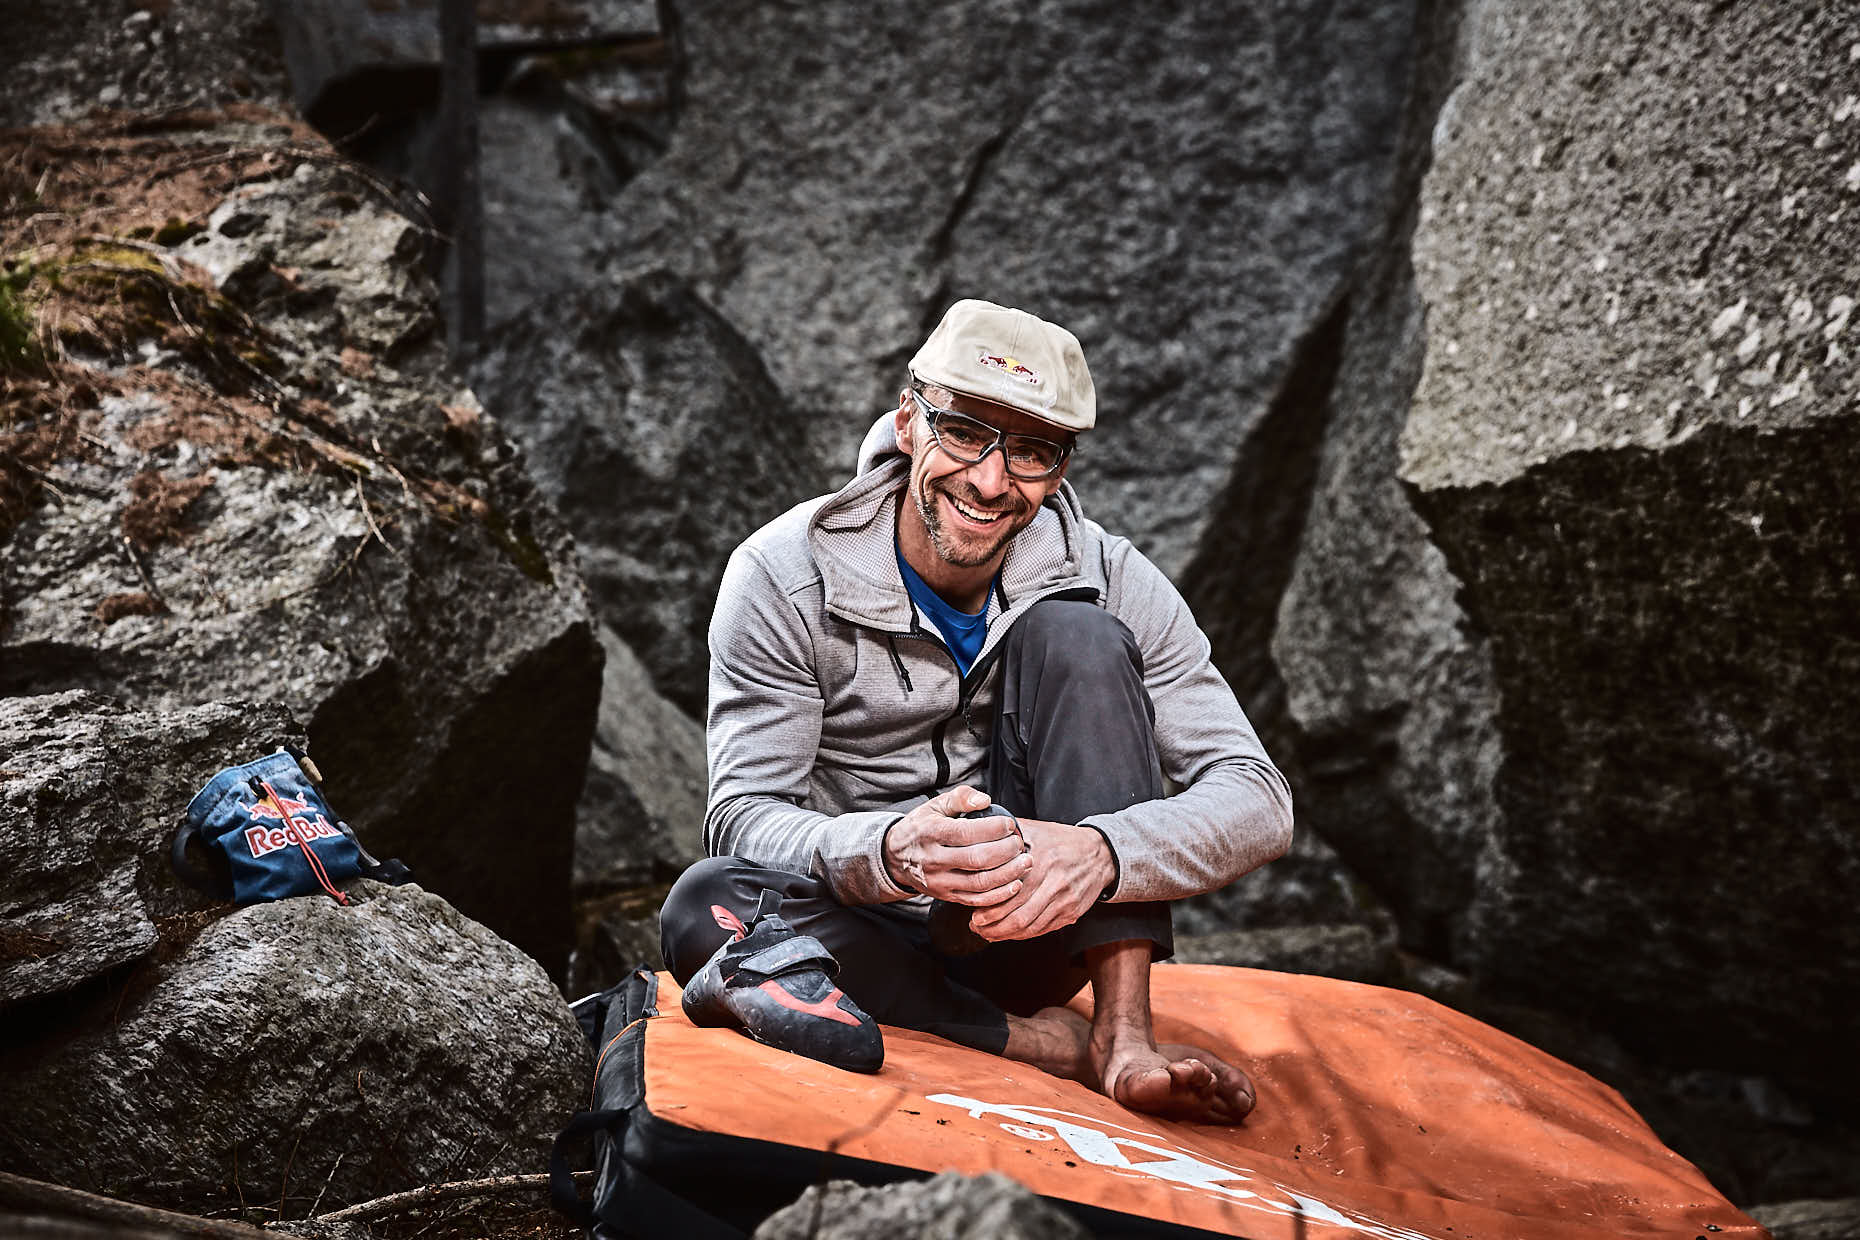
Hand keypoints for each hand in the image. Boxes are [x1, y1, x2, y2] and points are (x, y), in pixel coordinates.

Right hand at [883, 786, 1030, 905]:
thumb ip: (960, 798)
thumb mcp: (935, 806)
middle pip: (976, 859)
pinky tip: (1015, 883)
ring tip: (1025, 862)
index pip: (965, 833)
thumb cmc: (922, 827)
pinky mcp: (946, 896)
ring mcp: (940, 882)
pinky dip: (999, 895)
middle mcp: (934, 860)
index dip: (993, 829)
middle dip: (1005, 851)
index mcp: (930, 833)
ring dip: (1008, 874)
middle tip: (1019, 843)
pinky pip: (976, 901)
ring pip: (979, 883)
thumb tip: (985, 800)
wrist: (896, 858)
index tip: (1009, 824)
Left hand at [967, 817, 1113, 941]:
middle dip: (992, 925)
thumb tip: (979, 831)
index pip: (1010, 891)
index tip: (973, 911)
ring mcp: (1064, 900)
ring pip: (1030, 926)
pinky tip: (1009, 933)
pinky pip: (1043, 930)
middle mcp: (1054, 882)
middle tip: (975, 925)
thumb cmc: (1061, 841)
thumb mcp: (1036, 830)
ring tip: (987, 933)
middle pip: (1019, 914)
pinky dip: (1023, 935)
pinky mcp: (1071, 912)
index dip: (989, 906)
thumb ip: (1008, 834)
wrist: (1099, 855)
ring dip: (1005, 934)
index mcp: (1041, 860)